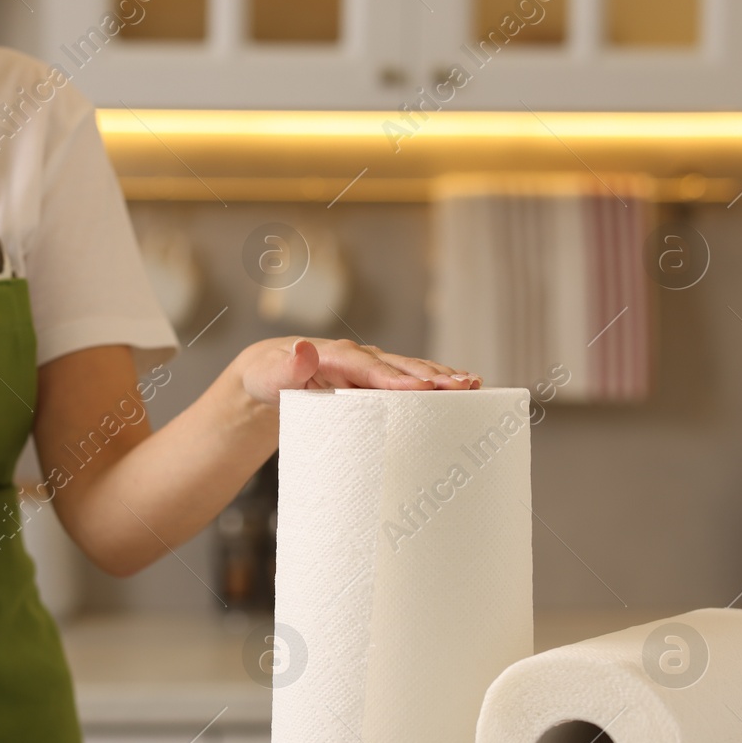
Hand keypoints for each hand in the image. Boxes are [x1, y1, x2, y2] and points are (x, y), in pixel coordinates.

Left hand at [239, 337, 479, 405]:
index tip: (420, 387)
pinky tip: (462, 393)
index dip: (393, 377)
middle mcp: (358, 357)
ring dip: (442, 377)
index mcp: (333, 354)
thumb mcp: (267, 374)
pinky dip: (435, 385)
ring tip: (474, 386)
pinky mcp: (376, 382)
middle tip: (464, 385)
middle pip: (399, 365)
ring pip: (411, 371)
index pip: (367, 366)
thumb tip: (303, 350)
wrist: (269, 375)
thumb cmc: (267, 376)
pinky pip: (409, 382)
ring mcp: (369, 368)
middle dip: (432, 375)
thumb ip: (285, 367)